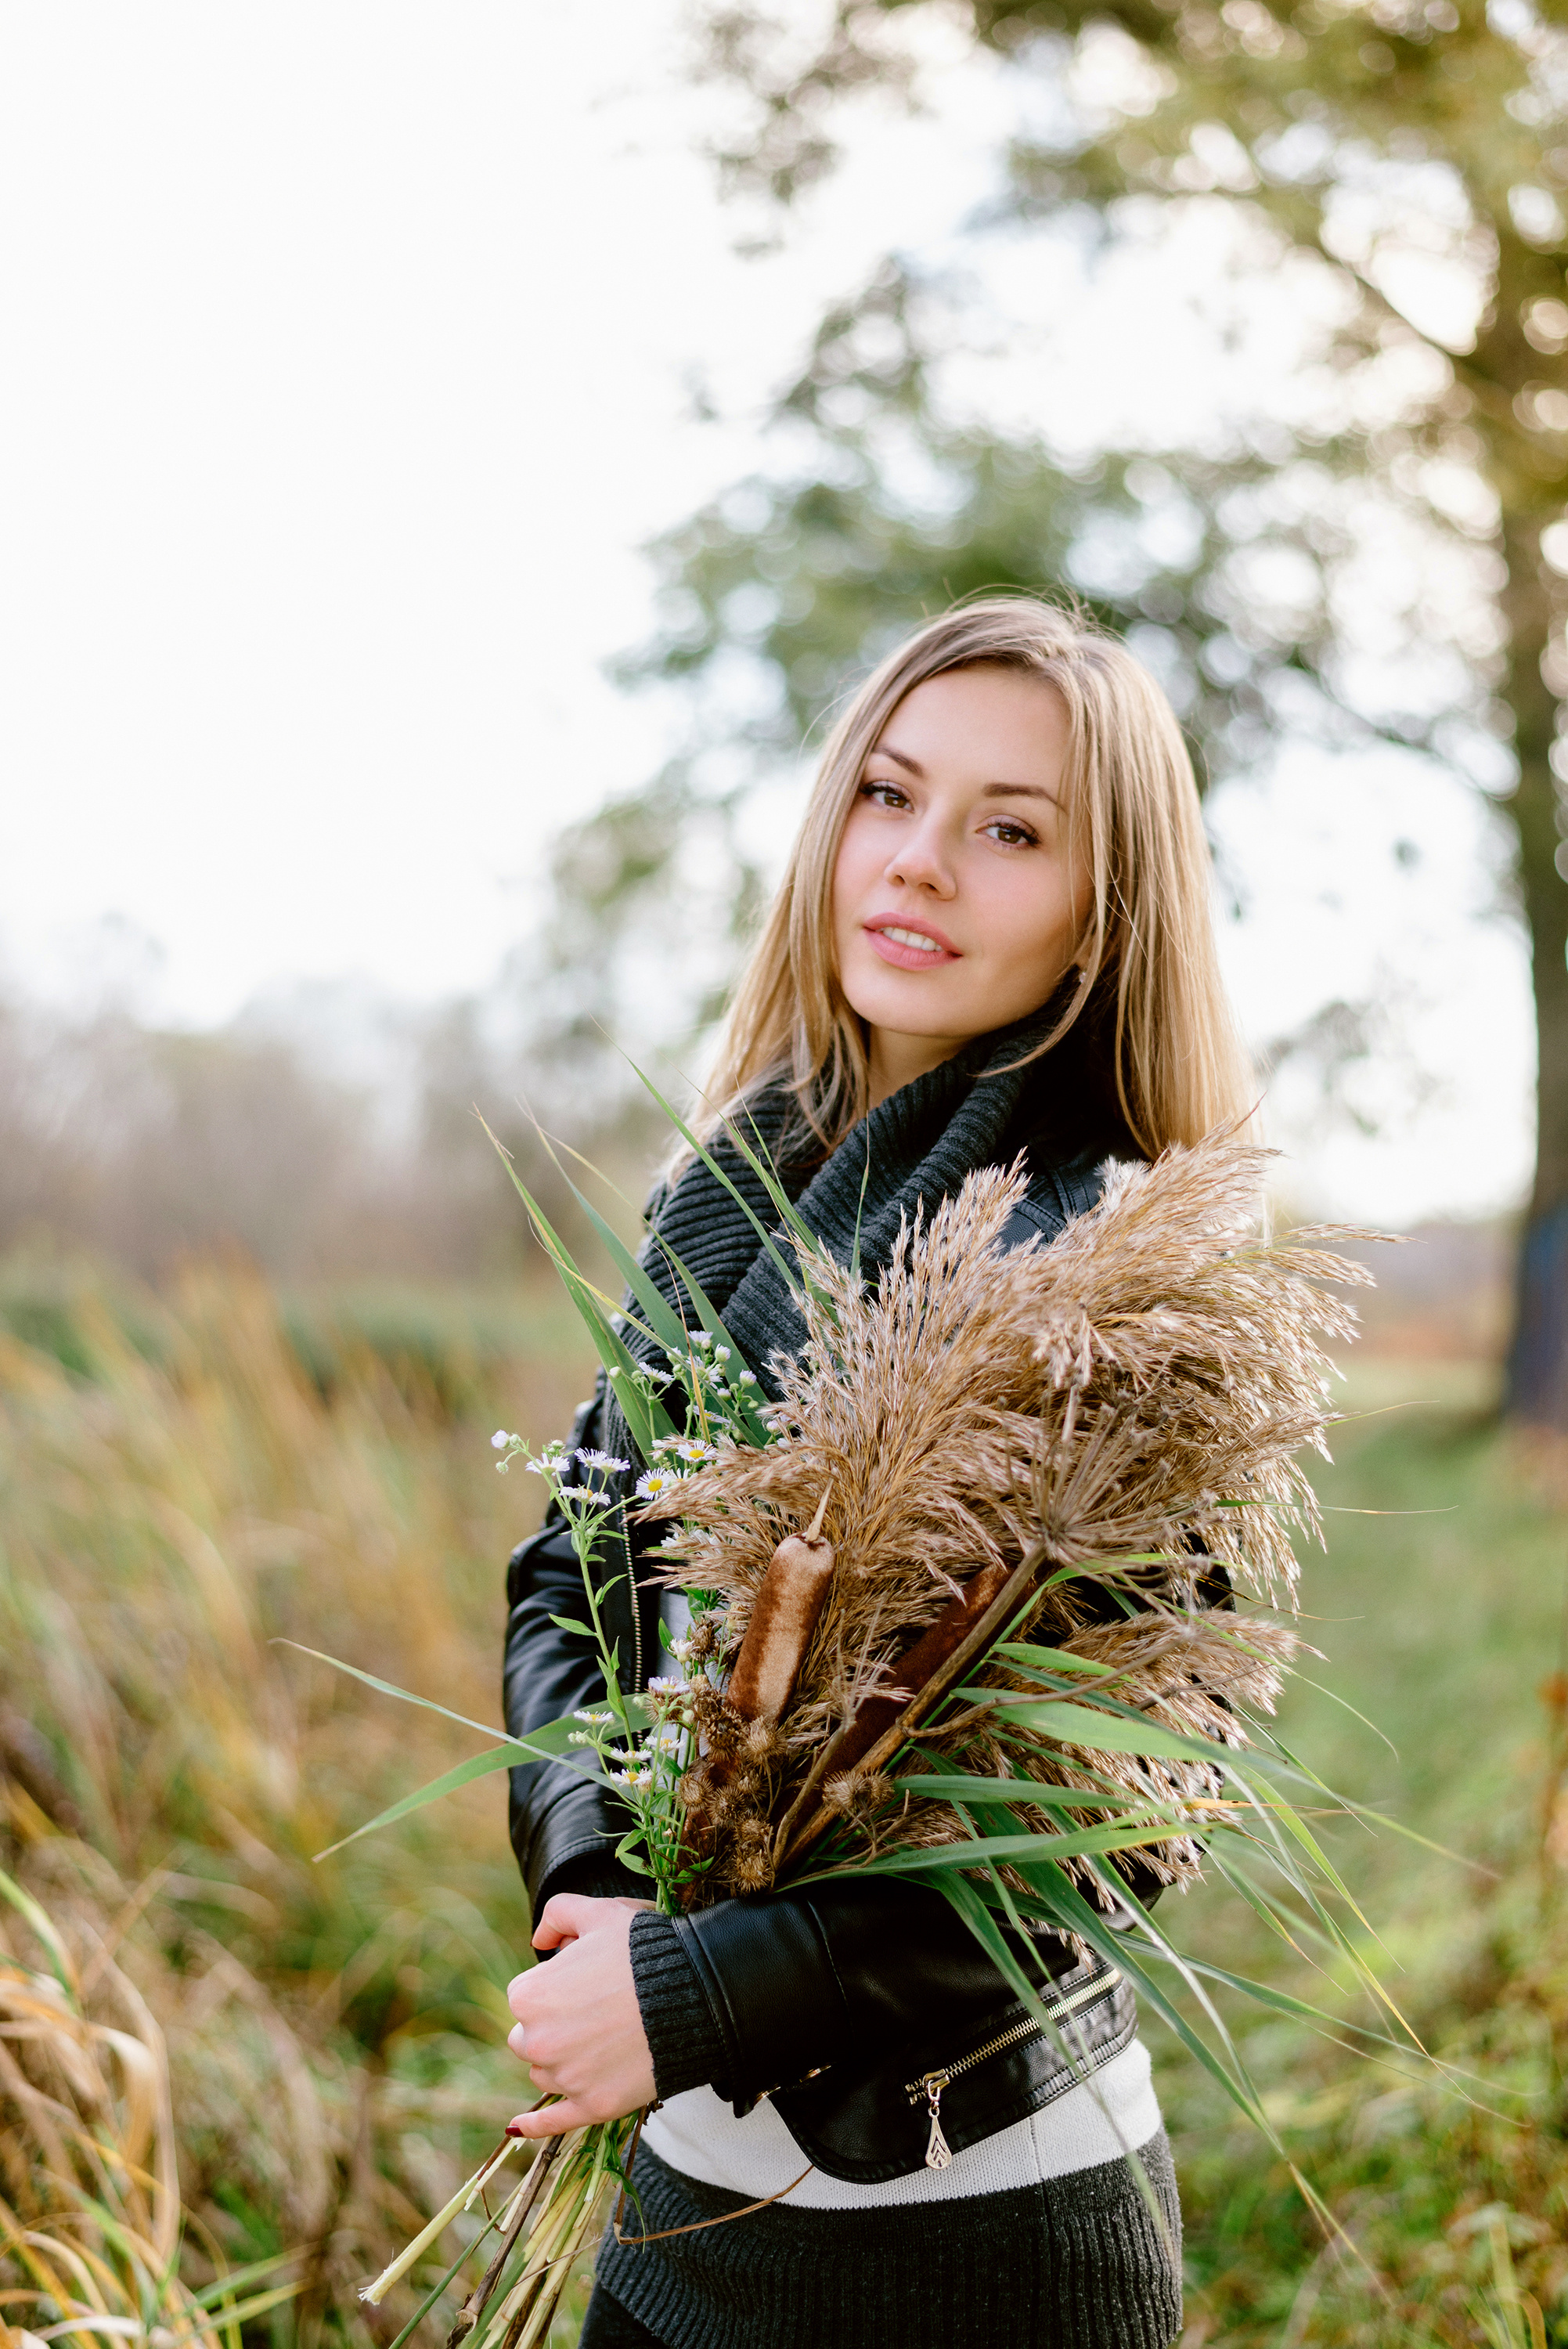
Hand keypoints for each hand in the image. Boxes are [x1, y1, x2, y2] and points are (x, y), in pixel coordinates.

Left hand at [505, 1895, 656, 2136]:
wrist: (696, 1994)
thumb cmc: (644, 1950)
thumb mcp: (600, 1912)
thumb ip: (559, 1912)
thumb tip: (539, 1940)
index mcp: (529, 1995)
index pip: (526, 1996)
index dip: (556, 1986)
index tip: (587, 1982)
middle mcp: (537, 2042)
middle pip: (529, 2038)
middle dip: (553, 2026)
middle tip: (595, 2011)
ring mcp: (566, 2078)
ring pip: (545, 2072)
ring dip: (562, 2060)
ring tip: (605, 2038)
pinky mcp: (593, 2106)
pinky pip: (552, 2122)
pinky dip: (535, 2125)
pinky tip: (517, 2127)